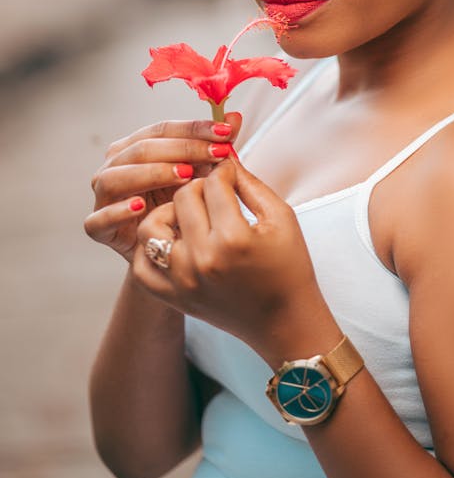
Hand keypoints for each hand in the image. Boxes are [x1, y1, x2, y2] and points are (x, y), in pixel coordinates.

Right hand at [84, 114, 240, 262]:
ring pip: (116, 177)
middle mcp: (114, 166)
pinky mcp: (97, 227)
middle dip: (181, 149)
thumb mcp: (203, 174)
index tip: (227, 133)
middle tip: (214, 154)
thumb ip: (215, 145)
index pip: (163, 129)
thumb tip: (235, 116)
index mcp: (135, 146)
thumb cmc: (183, 205)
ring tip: (184, 176)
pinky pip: (99, 218)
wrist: (170, 252)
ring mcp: (103, 196)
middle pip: (142, 149)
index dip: (195, 129)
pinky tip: (140, 206)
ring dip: (151, 173)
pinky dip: (117, 211)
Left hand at [131, 154, 336, 364]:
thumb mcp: (280, 217)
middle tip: (215, 193)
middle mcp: (202, 259)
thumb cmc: (288, 266)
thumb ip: (250, 183)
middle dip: (199, 187)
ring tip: (190, 216)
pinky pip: (141, 265)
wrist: (284, 320)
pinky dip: (152, 248)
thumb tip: (224, 157)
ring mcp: (182, 281)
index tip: (232, 174)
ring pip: (152, 226)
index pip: (213, 182)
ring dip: (169, 213)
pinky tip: (173, 241)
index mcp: (233, 238)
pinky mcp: (172, 297)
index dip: (225, 171)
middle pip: (183, 197)